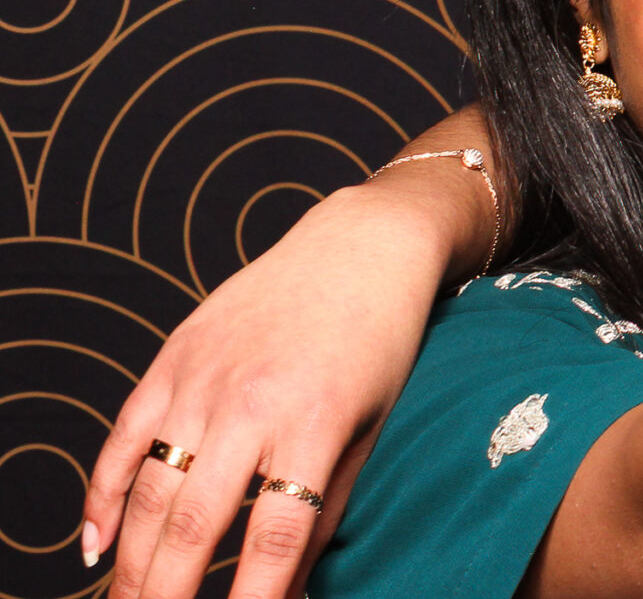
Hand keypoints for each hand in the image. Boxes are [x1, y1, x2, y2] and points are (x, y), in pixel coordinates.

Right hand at [86, 183, 450, 598]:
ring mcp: (202, 380)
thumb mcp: (371, 427)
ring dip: (131, 562)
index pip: (274, 533)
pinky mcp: (171, 360)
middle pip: (193, 524)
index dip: (252, 598)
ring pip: (148, 492)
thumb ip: (326, 510)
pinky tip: (96, 545)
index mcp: (314, 423)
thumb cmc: (379, 342)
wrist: (362, 246)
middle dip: (169, 594)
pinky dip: (102, 496)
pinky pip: (122, 439)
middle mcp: (250, 403)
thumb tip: (290, 590)